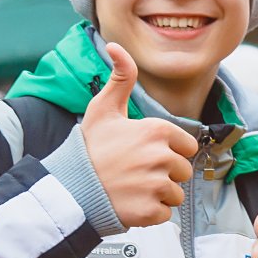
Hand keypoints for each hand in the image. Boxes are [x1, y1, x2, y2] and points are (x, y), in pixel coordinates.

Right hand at [81, 43, 198, 228]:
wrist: (70, 188)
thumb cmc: (89, 148)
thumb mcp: (103, 108)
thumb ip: (121, 77)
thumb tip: (115, 45)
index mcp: (157, 131)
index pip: (187, 146)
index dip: (169, 150)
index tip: (144, 153)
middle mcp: (162, 157)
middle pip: (183, 170)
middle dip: (165, 173)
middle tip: (135, 172)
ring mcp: (157, 185)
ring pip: (176, 193)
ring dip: (159, 193)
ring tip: (132, 187)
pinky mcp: (152, 210)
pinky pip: (166, 213)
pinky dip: (152, 212)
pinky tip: (132, 202)